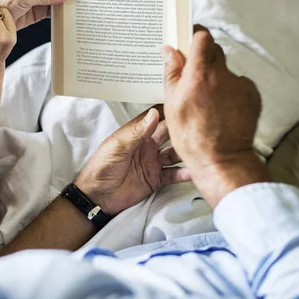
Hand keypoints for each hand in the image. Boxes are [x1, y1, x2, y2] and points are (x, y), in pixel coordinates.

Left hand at [75, 107, 190, 215]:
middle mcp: (148, 145)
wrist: (97, 196)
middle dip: (184, 130)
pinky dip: (184, 173)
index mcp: (137, 134)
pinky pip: (174, 174)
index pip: (157, 117)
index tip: (187, 102)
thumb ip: (138, 131)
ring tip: (201, 149)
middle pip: (171, 134)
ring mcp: (154, 162)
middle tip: (202, 126)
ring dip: (187, 152)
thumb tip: (155, 113)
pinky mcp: (156, 179)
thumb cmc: (102, 166)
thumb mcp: (118, 146)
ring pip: (176, 154)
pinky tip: (194, 171)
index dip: (170, 110)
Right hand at [163, 26, 270, 207]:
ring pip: (226, 69)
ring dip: (216, 77)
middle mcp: (222, 75)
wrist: (222, 159)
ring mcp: (240, 85)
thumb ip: (172, 73)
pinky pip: (238, 84)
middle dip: (203, 58)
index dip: (194, 36)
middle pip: (215, 50)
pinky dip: (229, 91)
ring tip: (207, 100)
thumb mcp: (172, 104)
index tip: (187, 41)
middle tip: (192, 74)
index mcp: (199, 75)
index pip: (202, 37)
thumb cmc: (192, 136)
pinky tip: (221, 108)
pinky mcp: (252, 95)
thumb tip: (169, 50)